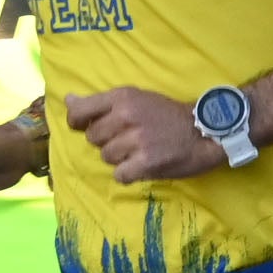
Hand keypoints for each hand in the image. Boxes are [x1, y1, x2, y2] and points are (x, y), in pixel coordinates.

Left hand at [64, 87, 220, 183]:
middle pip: (93, 138)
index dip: (77, 123)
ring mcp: (136, 140)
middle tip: (128, 139)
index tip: (86, 128)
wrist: (204, 132)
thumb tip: (68, 100)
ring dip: (120, 158)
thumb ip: (102, 102)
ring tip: (139, 151)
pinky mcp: (146, 162)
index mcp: (123, 97)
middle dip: (107, 142)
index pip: (80, 112)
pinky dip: (129, 174)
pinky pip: (120, 175)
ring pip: (106, 157)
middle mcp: (126, 116)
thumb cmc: (168, 115)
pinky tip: (142, 165)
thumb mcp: (136, 98)